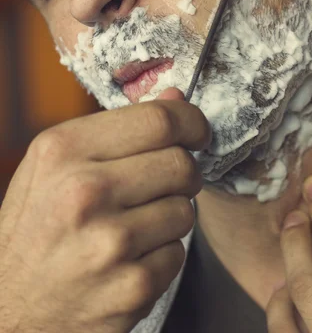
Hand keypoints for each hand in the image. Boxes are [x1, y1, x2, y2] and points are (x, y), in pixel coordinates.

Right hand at [0, 88, 209, 332]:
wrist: (7, 311)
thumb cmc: (34, 228)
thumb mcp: (55, 165)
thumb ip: (116, 128)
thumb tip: (175, 98)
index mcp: (64, 151)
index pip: (158, 120)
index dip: (190, 121)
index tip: (196, 132)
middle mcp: (85, 192)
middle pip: (181, 163)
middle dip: (183, 172)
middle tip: (164, 183)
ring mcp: (110, 243)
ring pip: (186, 209)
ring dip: (170, 216)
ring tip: (134, 226)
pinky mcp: (131, 287)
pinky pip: (178, 253)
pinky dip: (161, 254)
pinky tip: (129, 259)